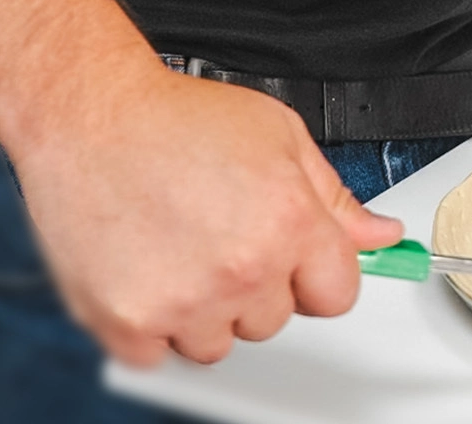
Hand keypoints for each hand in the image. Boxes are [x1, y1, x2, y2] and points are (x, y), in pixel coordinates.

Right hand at [9, 63, 402, 366]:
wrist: (90, 116)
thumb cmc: (177, 117)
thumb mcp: (279, 134)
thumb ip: (335, 196)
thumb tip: (382, 235)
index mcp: (289, 222)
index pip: (337, 294)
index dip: (315, 271)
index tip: (293, 255)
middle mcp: (242, 269)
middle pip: (275, 319)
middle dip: (256, 282)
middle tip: (218, 228)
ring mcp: (184, 302)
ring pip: (218, 343)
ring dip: (204, 308)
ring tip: (178, 242)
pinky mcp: (127, 324)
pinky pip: (160, 355)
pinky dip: (152, 323)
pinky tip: (147, 265)